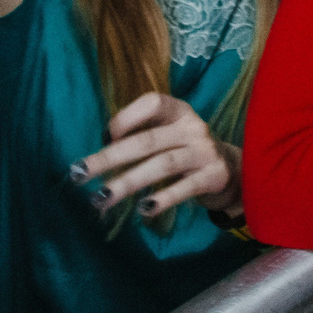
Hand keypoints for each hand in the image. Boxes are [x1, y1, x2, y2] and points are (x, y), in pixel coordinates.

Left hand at [74, 92, 241, 221]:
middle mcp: (193, 127)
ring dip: (128, 182)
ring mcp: (205, 151)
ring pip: (162, 165)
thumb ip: (143, 135)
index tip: (104, 137)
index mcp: (179, 111)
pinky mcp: (214, 176)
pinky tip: (144, 209)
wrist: (233, 170)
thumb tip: (102, 148)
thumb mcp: (170, 134)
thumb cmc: (187, 151)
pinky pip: (185, 187)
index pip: (152, 103)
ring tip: (101, 199)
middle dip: (110, 158)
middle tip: (79, 174)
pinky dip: (164, 198)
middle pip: (147, 141)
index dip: (126, 117)